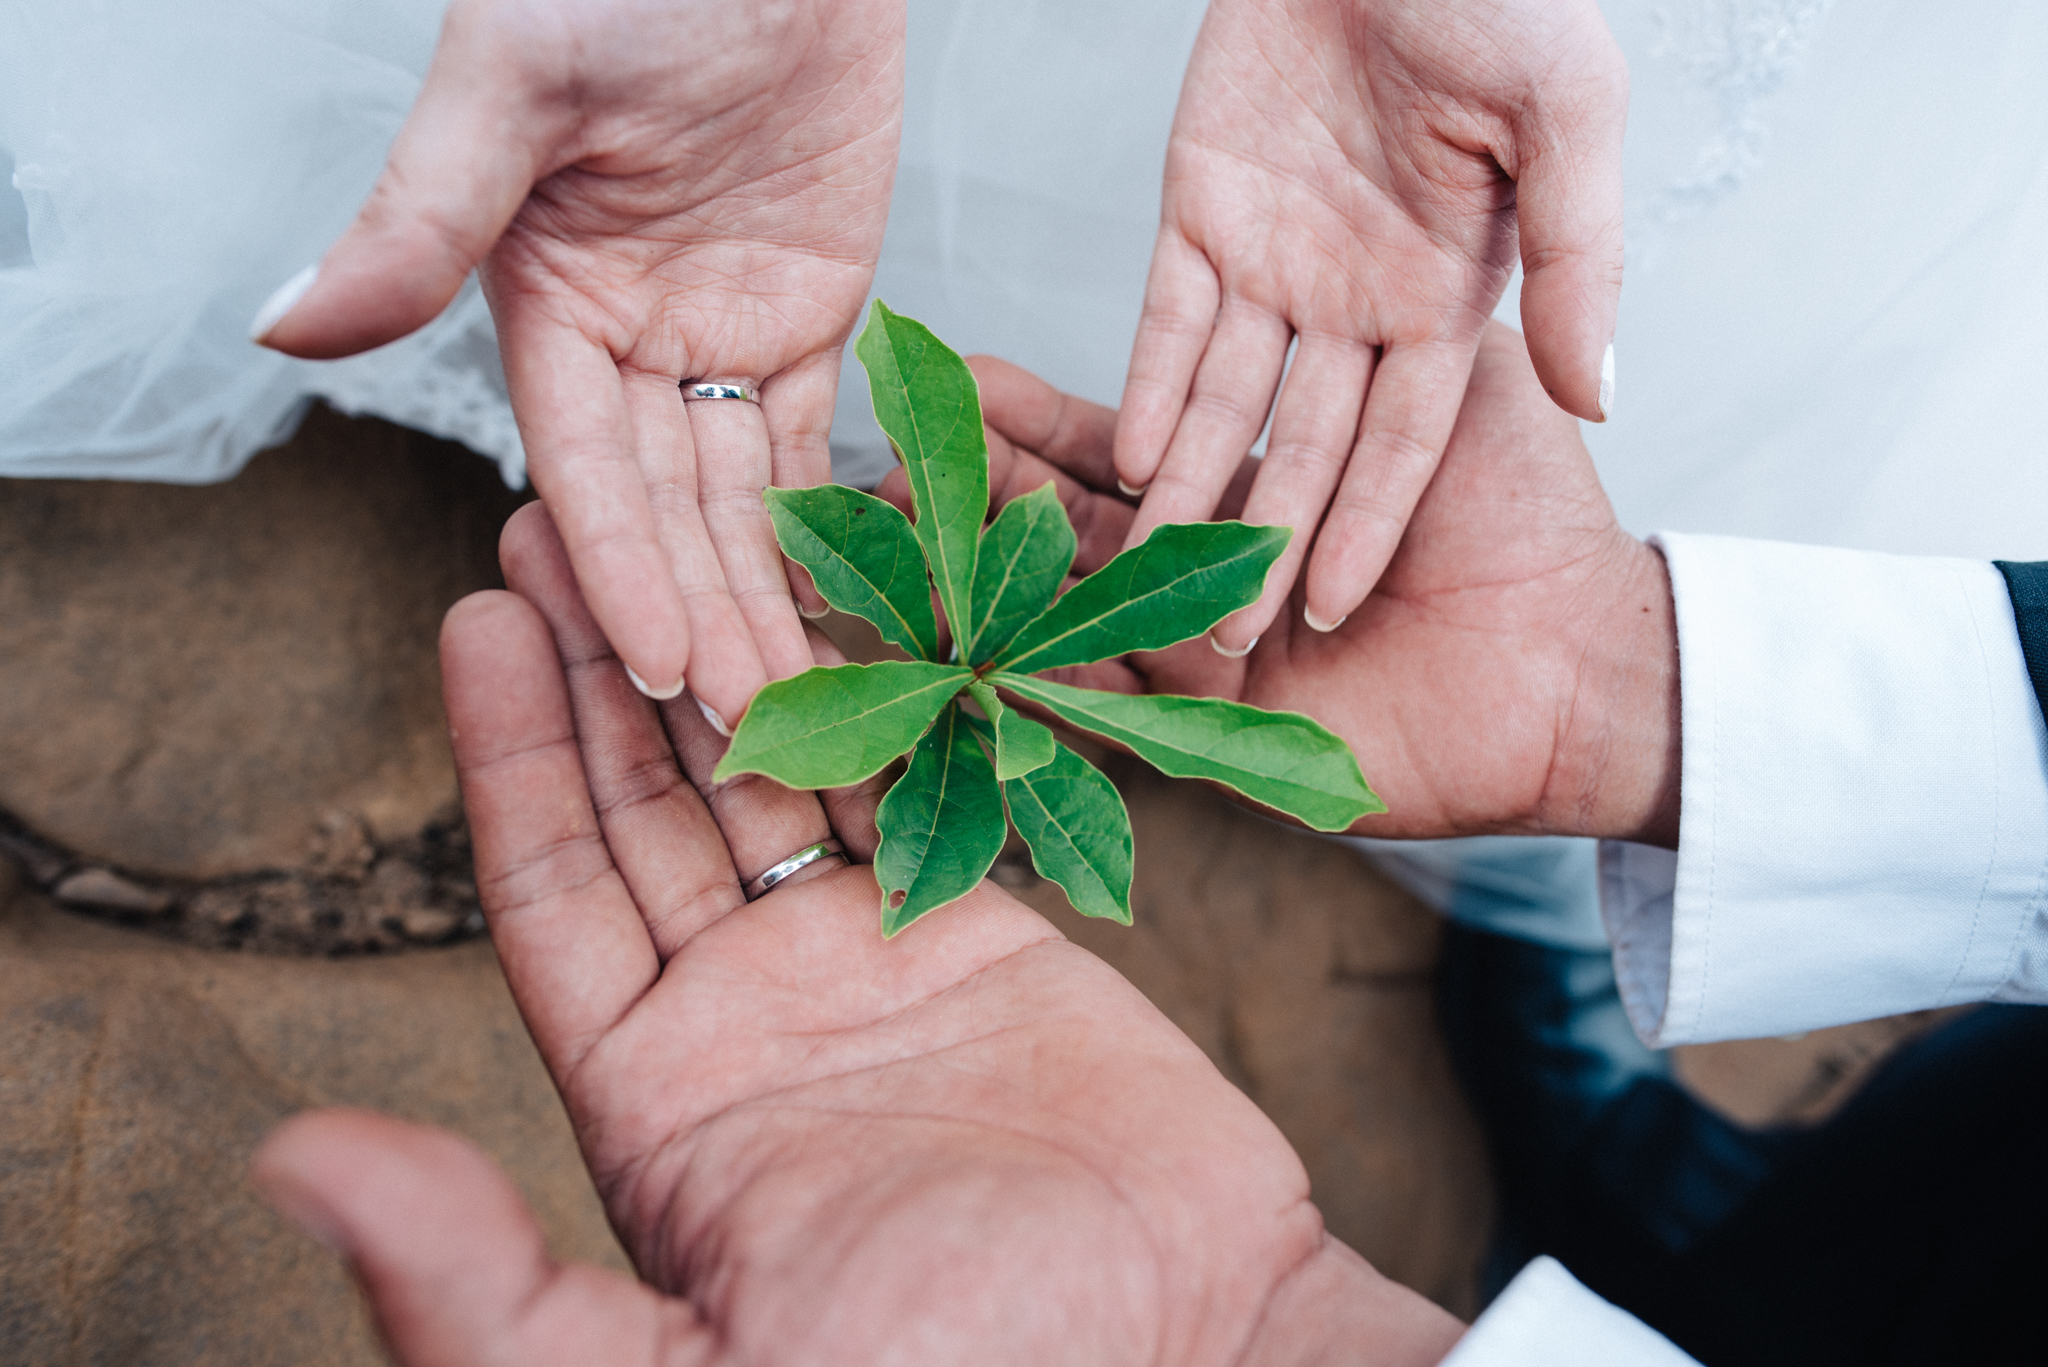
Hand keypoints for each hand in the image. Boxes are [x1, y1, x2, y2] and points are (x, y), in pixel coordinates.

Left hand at [249, 503, 1462, 1365]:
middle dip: (601, 661)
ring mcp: (869, 966)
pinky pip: (914, 785)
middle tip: (565, 516)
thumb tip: (294, 1160)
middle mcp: (751, 1016)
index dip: (510, 756)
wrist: (1185, 1356)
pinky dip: (876, 697)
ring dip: (727, 654)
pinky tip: (838, 608)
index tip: (478, 616)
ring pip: (777, 772)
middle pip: (651, 803)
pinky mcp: (985, 932)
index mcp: (659, 1102)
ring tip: (687, 524)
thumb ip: (477, 1284)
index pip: (552, 895)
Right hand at [256, 0, 903, 727]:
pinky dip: (830, 522)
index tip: (660, 666)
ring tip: (804, 709)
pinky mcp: (806, 319)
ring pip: (741, 497)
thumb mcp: (517, 83)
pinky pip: (815, 442)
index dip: (621, 567)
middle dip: (703, 617)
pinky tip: (853, 608)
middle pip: (667, 508)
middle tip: (751, 734)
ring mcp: (717, 336)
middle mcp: (625, 340)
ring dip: (765, 599)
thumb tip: (278, 330)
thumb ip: (419, 216)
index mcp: (542, 303)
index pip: (584, 466)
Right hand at [973, 325, 1678, 846]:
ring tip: (923, 525)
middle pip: (1091, 506)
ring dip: (1003, 558)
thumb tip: (1310, 261)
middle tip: (914, 442)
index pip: (1138, 430)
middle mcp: (1232, 550)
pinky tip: (979, 619)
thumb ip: (1373, 331)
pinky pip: (1118, 685)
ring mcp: (1219, 635)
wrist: (1579, 660)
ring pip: (1086, 589)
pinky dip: (1046, 653)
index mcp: (1272, 469)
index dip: (1048, 410)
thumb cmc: (1537, 520)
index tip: (967, 376)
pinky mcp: (1223, 717)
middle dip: (1002, 473)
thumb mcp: (1455, 382)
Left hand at [1118, 0, 1626, 652]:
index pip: (1398, 444)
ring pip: (1224, 401)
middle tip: (1214, 636)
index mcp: (1444, 297)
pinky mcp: (1199, 213)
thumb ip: (1580, 257)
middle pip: (1302, 448)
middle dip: (1261, 540)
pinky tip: (1125, 459)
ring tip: (1148, 568)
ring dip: (1188, 485)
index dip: (1363, 528)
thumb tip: (1606, 397)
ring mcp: (1276, 263)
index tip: (1324, 612)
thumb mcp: (1566, 117)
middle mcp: (1355, 300)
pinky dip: (1144, 386)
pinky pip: (1168, 321)